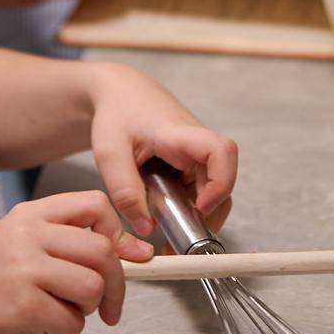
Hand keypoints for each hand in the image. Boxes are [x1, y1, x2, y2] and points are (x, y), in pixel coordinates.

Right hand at [0, 191, 155, 333]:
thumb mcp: (23, 249)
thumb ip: (73, 245)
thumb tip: (136, 250)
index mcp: (29, 215)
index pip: (95, 204)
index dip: (117, 233)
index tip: (122, 258)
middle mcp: (27, 235)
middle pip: (102, 250)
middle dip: (114, 286)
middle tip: (106, 307)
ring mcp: (23, 268)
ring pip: (92, 287)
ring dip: (83, 312)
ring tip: (55, 314)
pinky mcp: (22, 305)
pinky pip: (72, 322)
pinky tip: (35, 328)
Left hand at [86, 64, 237, 240]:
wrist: (120, 91)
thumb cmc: (116, 114)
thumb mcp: (109, 153)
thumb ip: (125, 191)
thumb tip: (147, 228)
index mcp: (180, 134)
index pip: (220, 151)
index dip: (220, 182)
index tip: (199, 207)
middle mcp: (197, 143)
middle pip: (224, 180)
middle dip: (208, 215)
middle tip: (179, 241)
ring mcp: (197, 154)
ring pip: (215, 189)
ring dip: (200, 216)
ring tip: (172, 240)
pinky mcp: (192, 163)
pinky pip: (201, 189)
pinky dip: (190, 209)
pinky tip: (170, 223)